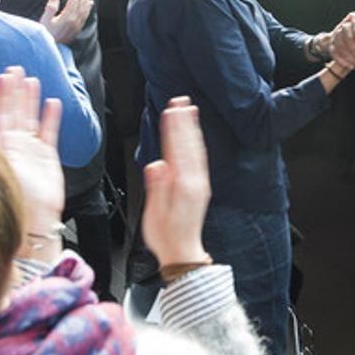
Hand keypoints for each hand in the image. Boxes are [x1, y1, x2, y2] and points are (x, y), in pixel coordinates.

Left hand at [0, 67, 64, 248]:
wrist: (34, 225)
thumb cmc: (13, 203)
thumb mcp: (0, 173)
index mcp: (1, 146)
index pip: (0, 114)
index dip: (2, 94)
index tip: (3, 76)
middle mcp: (14, 145)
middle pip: (15, 111)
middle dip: (15, 90)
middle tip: (16, 68)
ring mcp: (31, 150)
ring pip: (31, 117)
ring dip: (31, 99)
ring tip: (32, 80)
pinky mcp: (47, 158)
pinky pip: (49, 133)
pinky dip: (50, 118)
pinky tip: (52, 103)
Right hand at [39, 0, 92, 44]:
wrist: (49, 48)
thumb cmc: (45, 33)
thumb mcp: (44, 20)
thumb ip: (50, 8)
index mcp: (67, 18)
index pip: (74, 1)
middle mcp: (75, 22)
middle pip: (81, 4)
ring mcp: (77, 26)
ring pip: (84, 9)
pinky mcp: (77, 29)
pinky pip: (85, 16)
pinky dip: (88, 8)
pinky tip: (90, 3)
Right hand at [141, 97, 212, 266]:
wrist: (182, 253)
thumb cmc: (166, 236)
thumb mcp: (154, 214)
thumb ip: (157, 188)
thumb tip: (156, 165)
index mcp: (182, 185)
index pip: (176, 150)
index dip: (174, 128)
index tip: (171, 110)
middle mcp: (194, 181)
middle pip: (188, 145)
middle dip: (184, 122)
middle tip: (181, 101)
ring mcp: (199, 183)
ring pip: (196, 150)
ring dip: (192, 129)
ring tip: (189, 110)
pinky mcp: (200, 187)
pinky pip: (199, 159)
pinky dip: (196, 143)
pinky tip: (193, 137)